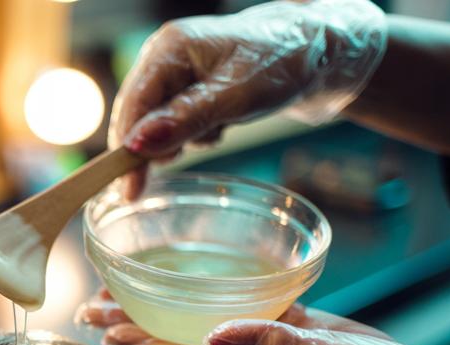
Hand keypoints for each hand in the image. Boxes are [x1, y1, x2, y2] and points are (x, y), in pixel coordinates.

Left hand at [77, 293, 449, 344]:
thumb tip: (214, 334)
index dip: (146, 343)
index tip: (104, 328)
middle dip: (133, 328)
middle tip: (84, 309)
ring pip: (203, 331)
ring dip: (160, 315)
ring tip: (115, 297)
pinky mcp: (292, 338)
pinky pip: (240, 319)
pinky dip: (207, 304)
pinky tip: (190, 288)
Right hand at [109, 0, 387, 197]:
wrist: (324, 52)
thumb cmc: (284, 62)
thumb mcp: (235, 96)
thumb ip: (184, 120)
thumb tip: (136, 143)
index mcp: (169, 48)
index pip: (131, 105)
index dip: (126, 149)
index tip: (128, 191)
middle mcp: (167, 57)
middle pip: (137, 115)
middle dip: (156, 144)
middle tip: (180, 158)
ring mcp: (178, 71)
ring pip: (158, 123)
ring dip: (181, 139)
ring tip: (216, 130)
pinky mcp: (192, 86)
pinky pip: (177, 121)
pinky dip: (195, 133)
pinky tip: (220, 126)